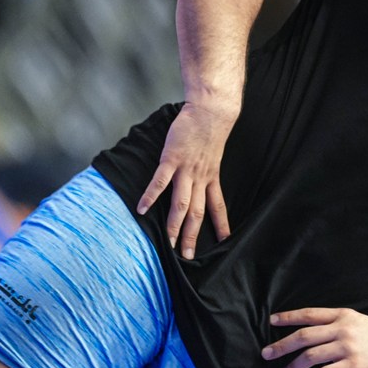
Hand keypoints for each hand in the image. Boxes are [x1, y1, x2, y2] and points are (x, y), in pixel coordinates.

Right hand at [137, 102, 235, 259]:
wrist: (211, 110)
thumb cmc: (210, 129)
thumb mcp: (214, 154)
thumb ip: (206, 168)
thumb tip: (201, 176)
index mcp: (212, 177)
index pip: (218, 206)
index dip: (222, 224)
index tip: (225, 241)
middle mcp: (201, 177)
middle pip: (197, 212)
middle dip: (193, 235)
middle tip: (188, 256)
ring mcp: (186, 169)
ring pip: (181, 203)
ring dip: (175, 225)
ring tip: (169, 243)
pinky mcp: (172, 158)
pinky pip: (160, 181)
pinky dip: (151, 196)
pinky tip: (142, 210)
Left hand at [261, 308, 367, 367]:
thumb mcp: (356, 322)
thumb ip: (335, 325)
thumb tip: (308, 336)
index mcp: (342, 316)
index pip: (309, 314)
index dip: (288, 317)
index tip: (271, 321)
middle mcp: (343, 329)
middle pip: (304, 336)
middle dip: (282, 345)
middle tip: (266, 354)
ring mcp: (348, 347)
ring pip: (311, 356)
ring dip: (293, 367)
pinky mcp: (354, 365)